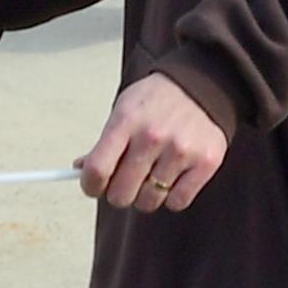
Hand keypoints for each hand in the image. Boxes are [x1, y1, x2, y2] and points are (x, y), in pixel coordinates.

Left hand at [80, 73, 224, 213]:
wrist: (201, 85)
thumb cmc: (157, 100)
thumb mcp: (124, 110)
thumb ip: (105, 142)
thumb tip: (82, 169)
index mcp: (127, 120)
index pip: (97, 170)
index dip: (90, 186)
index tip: (93, 187)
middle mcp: (153, 136)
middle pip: (121, 193)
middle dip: (119, 192)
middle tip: (126, 182)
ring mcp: (181, 151)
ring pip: (149, 201)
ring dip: (146, 195)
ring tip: (152, 176)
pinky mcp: (205, 162)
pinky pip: (177, 202)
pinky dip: (172, 196)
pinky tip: (172, 177)